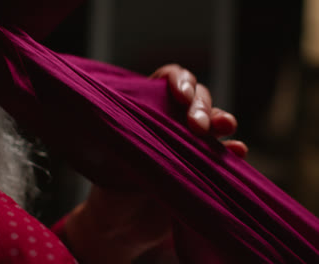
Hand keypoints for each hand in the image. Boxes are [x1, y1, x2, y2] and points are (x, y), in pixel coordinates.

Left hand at [64, 65, 247, 263]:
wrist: (123, 230)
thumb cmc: (112, 190)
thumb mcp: (117, 162)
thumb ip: (138, 144)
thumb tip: (163, 135)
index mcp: (146, 112)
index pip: (166, 81)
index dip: (177, 81)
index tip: (180, 96)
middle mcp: (171, 123)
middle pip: (196, 97)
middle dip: (201, 105)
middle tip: (198, 126)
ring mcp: (191, 145)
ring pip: (214, 121)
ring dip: (222, 119)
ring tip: (224, 128)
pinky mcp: (205, 169)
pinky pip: (225, 155)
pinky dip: (233, 151)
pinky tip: (237, 152)